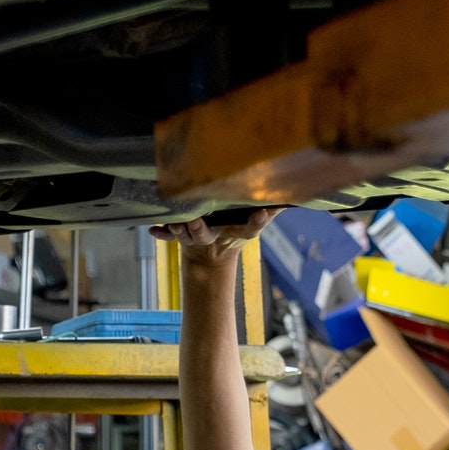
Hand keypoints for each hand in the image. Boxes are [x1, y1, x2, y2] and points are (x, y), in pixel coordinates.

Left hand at [149, 209, 280, 271]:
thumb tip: (295, 192)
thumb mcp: (253, 223)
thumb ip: (271, 209)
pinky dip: (162, 234)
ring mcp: (197, 238)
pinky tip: (152, 230)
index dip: (257, 221)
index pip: (251, 228)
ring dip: (180, 230)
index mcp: (237, 233)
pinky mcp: (183, 237)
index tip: (262, 213)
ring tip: (175, 224)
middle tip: (195, 222)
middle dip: (201, 230)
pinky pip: (170, 237)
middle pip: (208, 235)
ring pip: (187, 235)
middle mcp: (216, 236)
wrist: (212, 257)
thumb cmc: (234, 231)